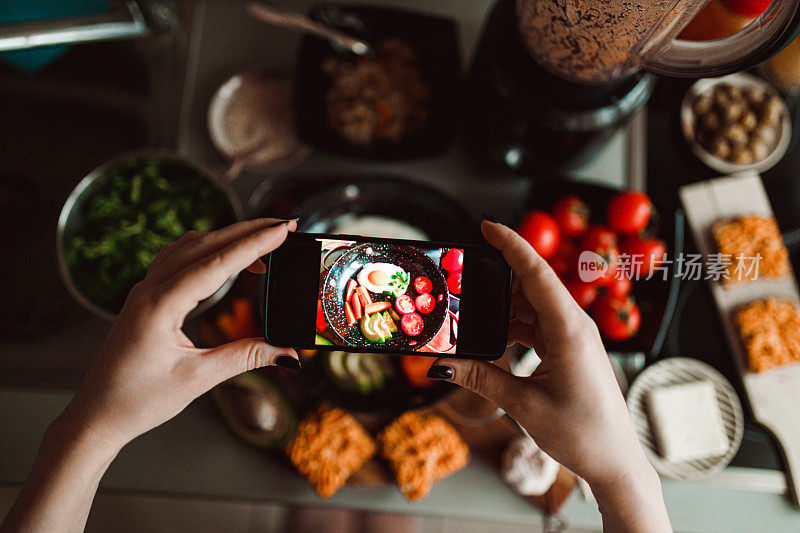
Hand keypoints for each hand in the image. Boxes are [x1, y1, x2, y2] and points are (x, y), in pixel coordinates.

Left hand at [63, 218, 299, 452]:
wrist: (97, 415)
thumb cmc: (138, 400)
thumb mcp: (198, 379)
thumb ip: (246, 357)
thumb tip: (288, 353)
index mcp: (160, 306)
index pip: (216, 264)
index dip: (254, 244)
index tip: (283, 229)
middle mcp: (149, 290)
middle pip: (205, 244)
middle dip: (247, 231)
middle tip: (285, 225)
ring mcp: (145, 290)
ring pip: (191, 246)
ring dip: (228, 238)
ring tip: (263, 241)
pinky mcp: (146, 297)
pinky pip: (178, 258)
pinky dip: (208, 250)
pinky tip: (225, 258)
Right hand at [428, 220, 669, 531]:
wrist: (614, 462)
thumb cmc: (582, 434)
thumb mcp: (523, 405)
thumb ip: (481, 378)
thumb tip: (443, 363)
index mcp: (569, 330)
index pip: (536, 273)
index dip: (511, 245)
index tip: (487, 226)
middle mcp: (575, 326)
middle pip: (532, 285)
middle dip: (497, 277)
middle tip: (463, 276)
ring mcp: (574, 336)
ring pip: (533, 305)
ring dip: (504, 307)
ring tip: (473, 315)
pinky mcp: (571, 348)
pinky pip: (538, 324)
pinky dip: (514, 326)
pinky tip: (495, 339)